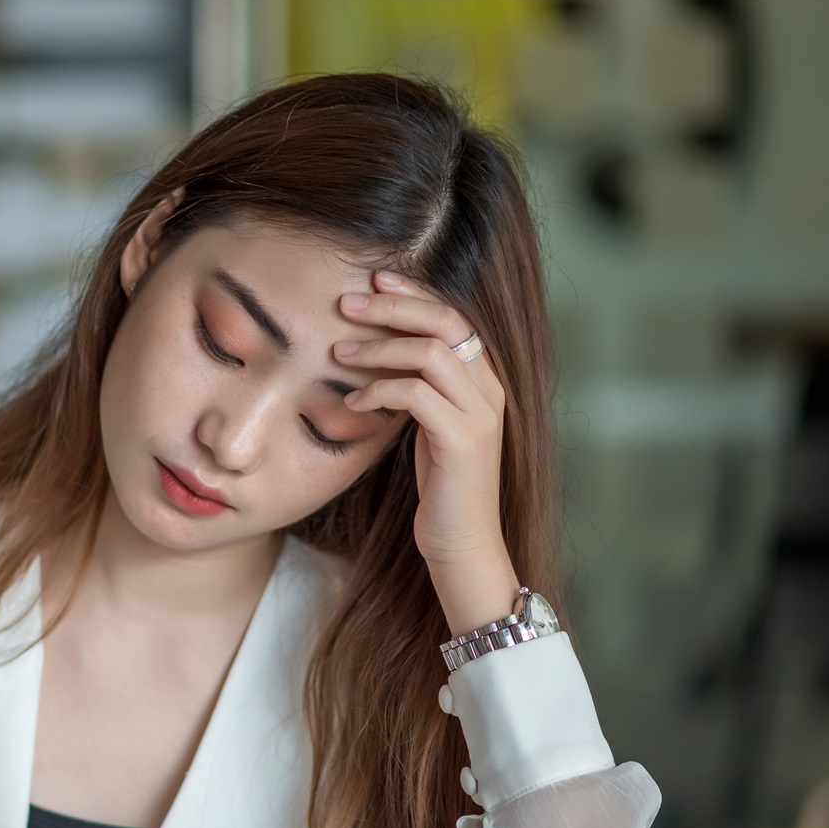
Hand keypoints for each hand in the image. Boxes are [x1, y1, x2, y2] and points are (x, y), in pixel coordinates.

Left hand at [335, 271, 519, 633]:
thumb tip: (374, 358)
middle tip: (346, 303)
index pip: (453, 316)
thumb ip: (416, 390)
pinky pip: (416, 394)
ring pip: (430, 352)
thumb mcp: (427, 428)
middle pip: (445, 321)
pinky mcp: (463, 439)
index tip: (373, 282)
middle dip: (392, 306)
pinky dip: (378, 391)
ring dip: (377, 348)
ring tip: (338, 354)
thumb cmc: (440, 489)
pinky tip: (352, 403)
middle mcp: (490, 389)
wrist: (463, 544)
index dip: (413, 294)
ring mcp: (481, 413)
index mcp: (484, 380)